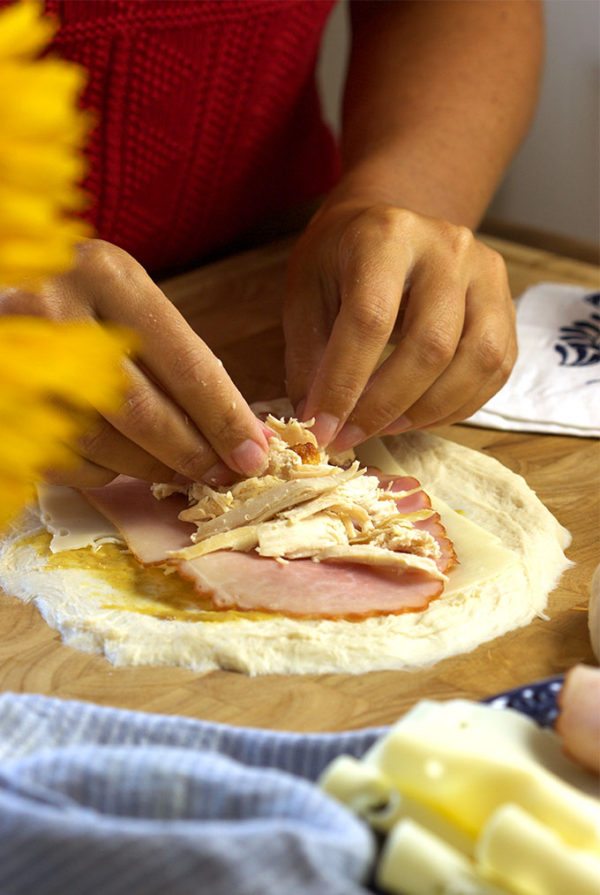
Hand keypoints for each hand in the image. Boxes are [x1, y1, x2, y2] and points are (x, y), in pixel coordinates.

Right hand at [1, 240, 268, 486]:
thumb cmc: (77, 294)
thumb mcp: (126, 297)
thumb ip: (177, 356)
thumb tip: (238, 432)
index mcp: (107, 277)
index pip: (184, 364)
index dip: (223, 419)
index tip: (253, 455)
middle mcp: (58, 311)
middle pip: (142, 411)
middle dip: (191, 454)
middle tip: (221, 476)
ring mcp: (19, 358)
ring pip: (102, 443)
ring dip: (150, 468)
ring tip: (177, 470)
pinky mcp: (3, 401)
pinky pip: (65, 459)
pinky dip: (102, 471)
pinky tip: (120, 460)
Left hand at [284, 201, 515, 449]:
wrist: (386, 228)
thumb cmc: (339, 261)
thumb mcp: (305, 293)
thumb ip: (309, 356)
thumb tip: (317, 423)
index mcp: (387, 236)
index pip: (371, 319)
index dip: (345, 383)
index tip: (321, 428)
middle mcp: (448, 247)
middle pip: (432, 345)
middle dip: (386, 406)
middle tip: (350, 437)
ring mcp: (486, 275)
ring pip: (476, 361)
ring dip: (427, 411)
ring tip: (384, 428)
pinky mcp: (506, 305)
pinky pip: (495, 371)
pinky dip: (457, 407)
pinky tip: (417, 416)